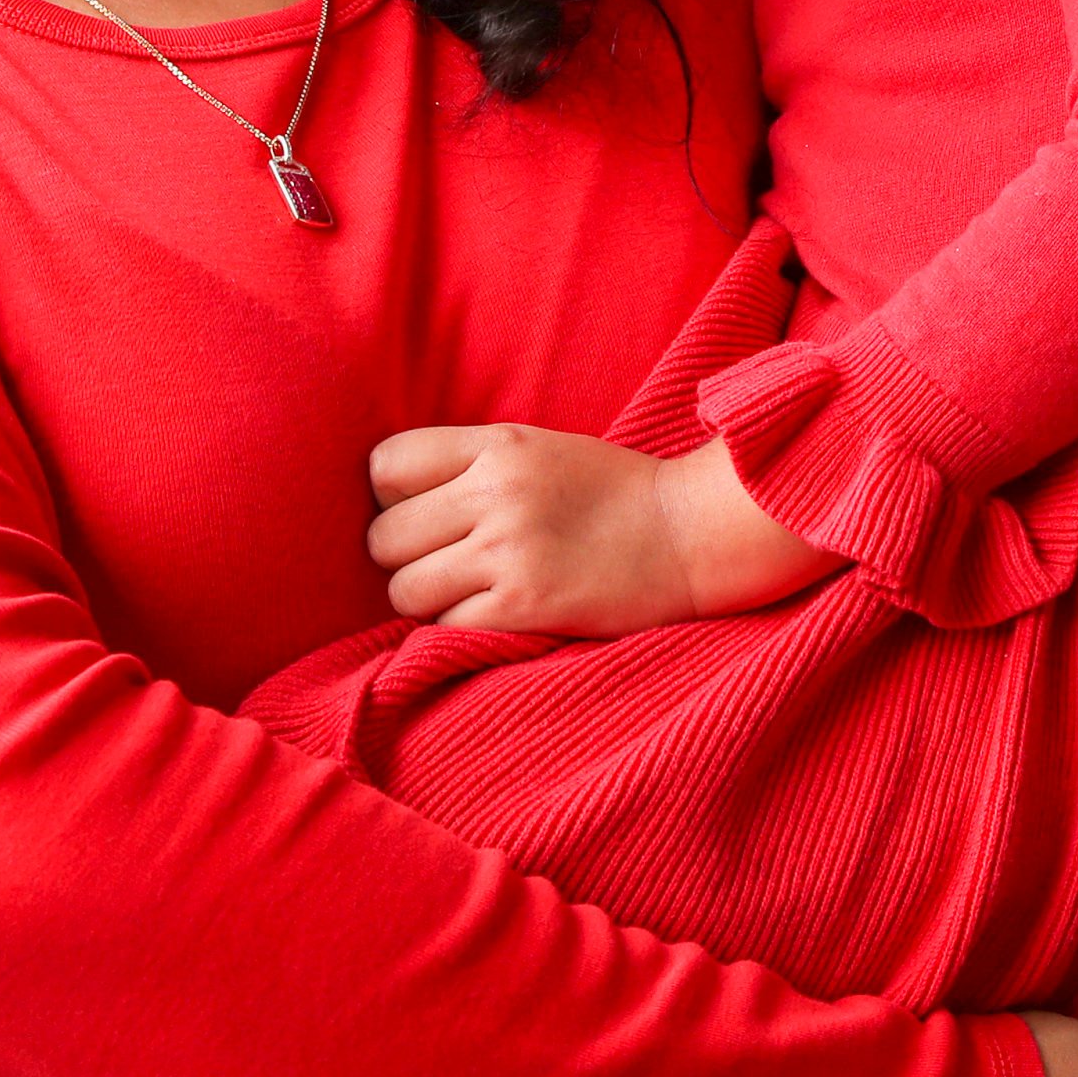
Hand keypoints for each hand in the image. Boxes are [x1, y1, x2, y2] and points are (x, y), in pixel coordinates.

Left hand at [365, 427, 834, 634]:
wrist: (693, 534)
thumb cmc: (616, 494)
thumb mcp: (543, 450)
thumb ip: (474, 466)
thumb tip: (395, 501)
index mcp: (499, 445)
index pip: (385, 465)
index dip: (392, 498)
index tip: (422, 515)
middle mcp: (496, 493)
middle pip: (384, 537)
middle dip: (404, 558)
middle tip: (446, 564)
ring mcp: (509, 550)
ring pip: (404, 590)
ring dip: (427, 602)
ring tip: (469, 595)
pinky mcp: (525, 605)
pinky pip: (444, 628)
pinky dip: (460, 631)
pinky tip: (497, 616)